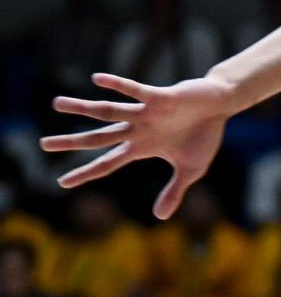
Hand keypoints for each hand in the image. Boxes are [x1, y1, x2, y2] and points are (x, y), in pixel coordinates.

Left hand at [43, 72, 233, 217]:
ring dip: (82, 108)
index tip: (62, 182)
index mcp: (142, 147)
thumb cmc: (205, 135)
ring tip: (56, 103)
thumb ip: (174, 191)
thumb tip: (160, 218)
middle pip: (98, 137)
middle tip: (43, 144)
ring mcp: (146, 113)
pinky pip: (135, 91)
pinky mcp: (160, 97)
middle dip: (71, 141)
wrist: (220, 104)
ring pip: (108, 111)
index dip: (86, 173)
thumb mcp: (192, 169)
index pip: (108, 163)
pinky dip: (118, 85)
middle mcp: (138, 129)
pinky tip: (97, 79)